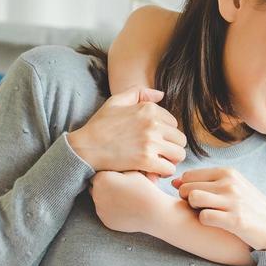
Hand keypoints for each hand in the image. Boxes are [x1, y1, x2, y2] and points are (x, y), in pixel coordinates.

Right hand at [69, 86, 186, 178]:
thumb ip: (140, 93)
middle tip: (160, 152)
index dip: (166, 133)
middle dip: (172, 147)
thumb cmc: (100, 125)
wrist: (85, 147)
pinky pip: (169, 168)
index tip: (156, 139)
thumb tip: (161, 95)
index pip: (174, 123)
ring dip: (171, 160)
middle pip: (180, 139)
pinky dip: (163, 171)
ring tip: (159, 161)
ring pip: (179, 155)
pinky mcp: (146, 160)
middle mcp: (152, 124)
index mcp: (148, 109)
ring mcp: (150, 142)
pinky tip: (154, 170)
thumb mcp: (116, 101)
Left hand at [90, 170, 165, 233]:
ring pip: (99, 200)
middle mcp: (96, 194)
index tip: (118, 176)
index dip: (108, 174)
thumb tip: (108, 164)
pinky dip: (112, 210)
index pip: (97, 173)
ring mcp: (100, 209)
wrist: (155, 213)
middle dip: (104, 186)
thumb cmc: (145, 189)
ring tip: (124, 198)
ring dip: (107, 198)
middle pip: (95, 187)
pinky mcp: (106, 221)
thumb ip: (118, 167)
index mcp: (102, 179)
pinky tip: (125, 208)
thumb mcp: (133, 172)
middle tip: (120, 187)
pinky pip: (105, 213)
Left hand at [172, 168, 265, 252]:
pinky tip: (215, 225)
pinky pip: (204, 217)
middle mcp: (230, 183)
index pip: (189, 176)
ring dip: (194, 209)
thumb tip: (175, 182)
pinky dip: (205, 222)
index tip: (196, 200)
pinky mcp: (236, 220)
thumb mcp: (233, 188)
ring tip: (205, 215)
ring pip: (193, 198)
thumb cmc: (249, 209)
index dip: (186, 189)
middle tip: (199, 211)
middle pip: (187, 187)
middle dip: (187, 200)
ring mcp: (233, 201)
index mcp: (228, 173)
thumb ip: (206, 183)